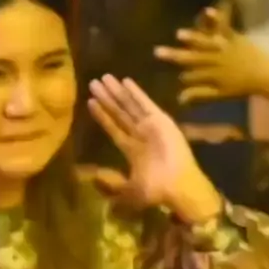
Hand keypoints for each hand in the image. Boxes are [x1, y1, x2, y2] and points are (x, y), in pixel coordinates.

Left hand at [88, 74, 216, 213]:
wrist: (178, 186)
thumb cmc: (155, 190)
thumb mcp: (127, 191)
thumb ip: (110, 185)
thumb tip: (92, 179)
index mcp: (132, 150)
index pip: (113, 128)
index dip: (102, 116)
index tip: (90, 102)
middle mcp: (140, 135)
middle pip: (119, 113)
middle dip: (107, 98)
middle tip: (93, 82)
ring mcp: (151, 126)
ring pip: (129, 106)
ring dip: (117, 92)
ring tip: (104, 77)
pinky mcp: (161, 120)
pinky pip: (145, 103)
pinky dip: (135, 92)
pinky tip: (125, 80)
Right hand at [154, 8, 268, 104]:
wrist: (265, 75)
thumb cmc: (241, 87)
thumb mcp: (219, 94)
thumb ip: (199, 94)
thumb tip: (179, 98)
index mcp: (212, 75)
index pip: (191, 76)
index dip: (183, 77)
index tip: (175, 76)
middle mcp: (215, 60)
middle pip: (192, 58)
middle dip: (174, 56)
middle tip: (157, 52)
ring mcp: (224, 47)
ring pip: (205, 43)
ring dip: (192, 38)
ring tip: (179, 34)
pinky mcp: (233, 36)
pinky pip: (224, 27)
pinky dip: (217, 18)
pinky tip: (207, 10)